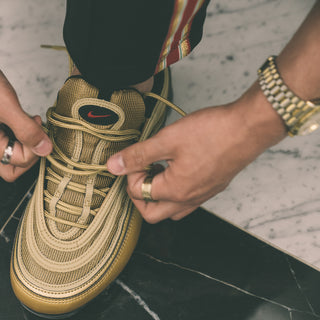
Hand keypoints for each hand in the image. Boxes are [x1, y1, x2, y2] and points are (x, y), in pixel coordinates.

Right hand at [0, 71, 51, 181]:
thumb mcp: (5, 105)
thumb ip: (26, 130)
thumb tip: (45, 150)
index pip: (18, 164)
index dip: (34, 149)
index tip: (37, 128)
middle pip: (12, 167)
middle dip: (30, 152)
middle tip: (36, 131)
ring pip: (13, 154)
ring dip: (28, 141)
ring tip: (31, 120)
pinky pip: (11, 141)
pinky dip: (22, 133)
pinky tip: (26, 118)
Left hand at [107, 82, 286, 222]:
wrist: (248, 128)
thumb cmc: (212, 132)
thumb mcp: (167, 140)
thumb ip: (138, 155)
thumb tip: (113, 166)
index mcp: (175, 191)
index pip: (138, 194)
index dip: (130, 173)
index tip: (137, 156)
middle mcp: (189, 200)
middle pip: (152, 214)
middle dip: (140, 194)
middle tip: (141, 171)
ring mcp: (203, 196)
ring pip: (171, 210)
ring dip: (158, 195)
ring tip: (159, 168)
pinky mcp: (212, 187)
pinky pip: (187, 201)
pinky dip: (174, 191)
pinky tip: (177, 168)